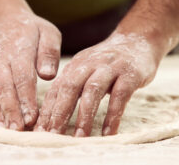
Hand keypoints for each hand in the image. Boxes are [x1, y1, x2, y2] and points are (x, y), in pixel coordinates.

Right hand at [0, 11, 60, 130]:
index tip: (32, 117)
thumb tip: (48, 74)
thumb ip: (49, 52)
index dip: (26, 99)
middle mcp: (2, 61)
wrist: (3, 21)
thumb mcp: (47, 33)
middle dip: (12, 111)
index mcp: (20, 50)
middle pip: (6, 88)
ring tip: (5, 131)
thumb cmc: (32, 31)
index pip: (23, 78)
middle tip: (19, 130)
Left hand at [34, 32, 160, 135]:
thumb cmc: (108, 63)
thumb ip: (71, 87)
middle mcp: (89, 65)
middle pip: (70, 88)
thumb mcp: (86, 70)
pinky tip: (108, 133)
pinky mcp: (129, 74)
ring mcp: (110, 68)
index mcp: (75, 66)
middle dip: (60, 113)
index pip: (56, 90)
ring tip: (79, 137)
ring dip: (85, 115)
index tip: (40, 132)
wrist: (138, 40)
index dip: (46, 111)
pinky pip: (120, 96)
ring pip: (93, 91)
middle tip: (53, 136)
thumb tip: (52, 115)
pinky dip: (113, 115)